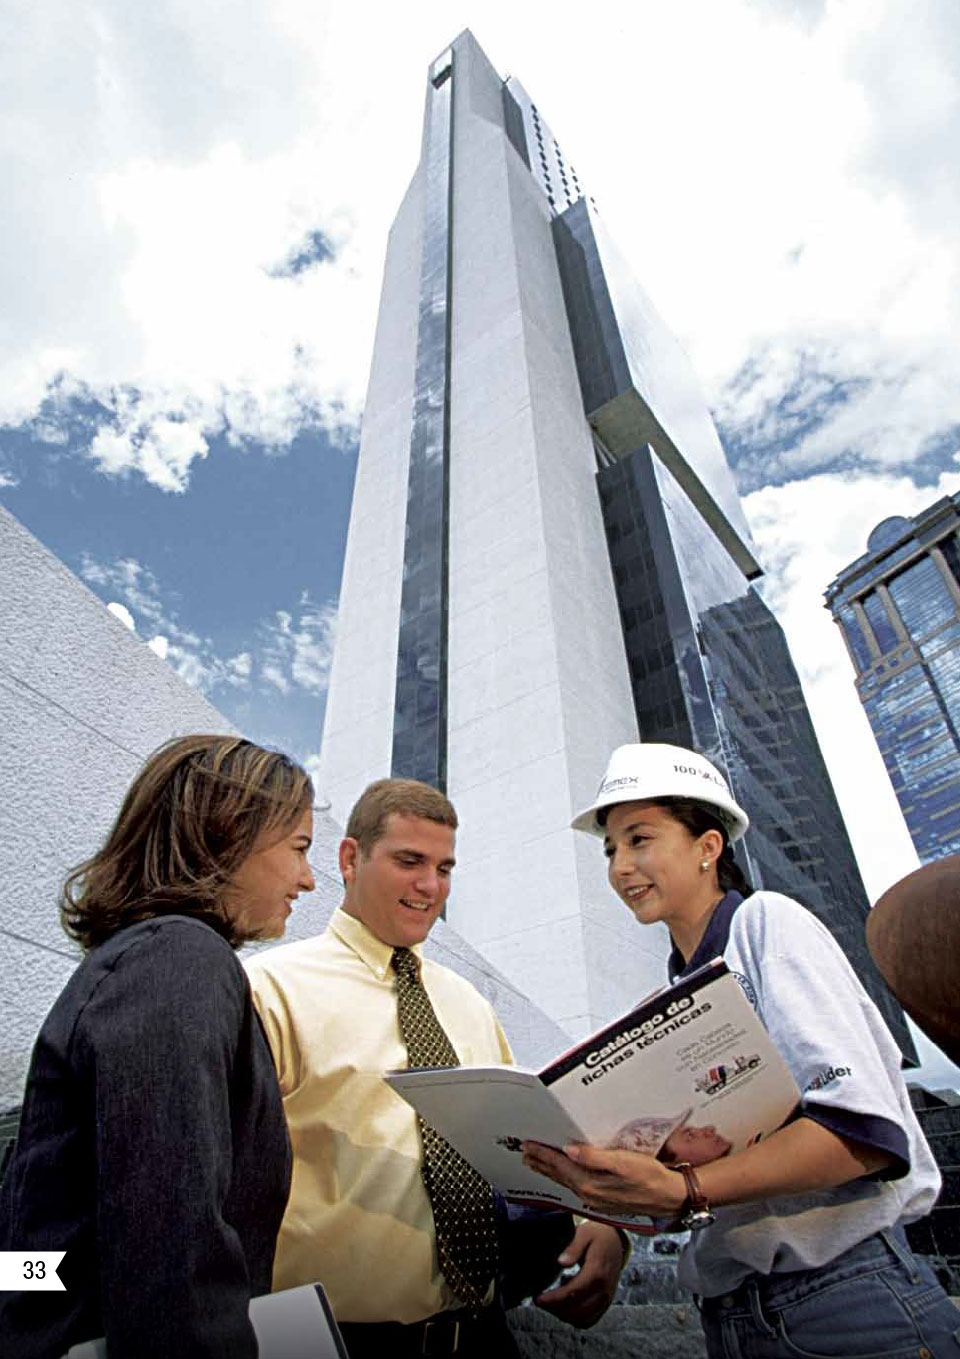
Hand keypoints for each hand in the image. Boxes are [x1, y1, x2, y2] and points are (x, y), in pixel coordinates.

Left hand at [522, 1140, 685, 1217]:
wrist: (668, 1197)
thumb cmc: (649, 1176)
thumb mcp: (622, 1162)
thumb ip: (594, 1157)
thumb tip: (569, 1149)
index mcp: (590, 1183)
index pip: (559, 1165)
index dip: (542, 1154)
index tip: (528, 1144)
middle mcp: (588, 1194)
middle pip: (558, 1175)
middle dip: (540, 1163)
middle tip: (524, 1153)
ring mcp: (595, 1200)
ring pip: (565, 1182)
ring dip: (550, 1172)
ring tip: (536, 1164)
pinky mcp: (603, 1201)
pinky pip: (575, 1187)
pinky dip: (564, 1178)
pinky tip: (564, 1176)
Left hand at [533, 1220, 624, 1327]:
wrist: (615, 1241)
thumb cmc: (597, 1236)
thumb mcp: (584, 1233)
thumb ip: (573, 1247)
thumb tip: (561, 1262)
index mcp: (597, 1272)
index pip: (573, 1293)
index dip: (554, 1299)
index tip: (538, 1298)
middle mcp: (604, 1290)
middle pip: (577, 1311)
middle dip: (555, 1309)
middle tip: (540, 1301)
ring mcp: (606, 1299)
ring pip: (583, 1319)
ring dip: (564, 1315)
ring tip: (550, 1302)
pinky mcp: (605, 1303)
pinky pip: (590, 1320)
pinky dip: (575, 1318)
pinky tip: (565, 1304)